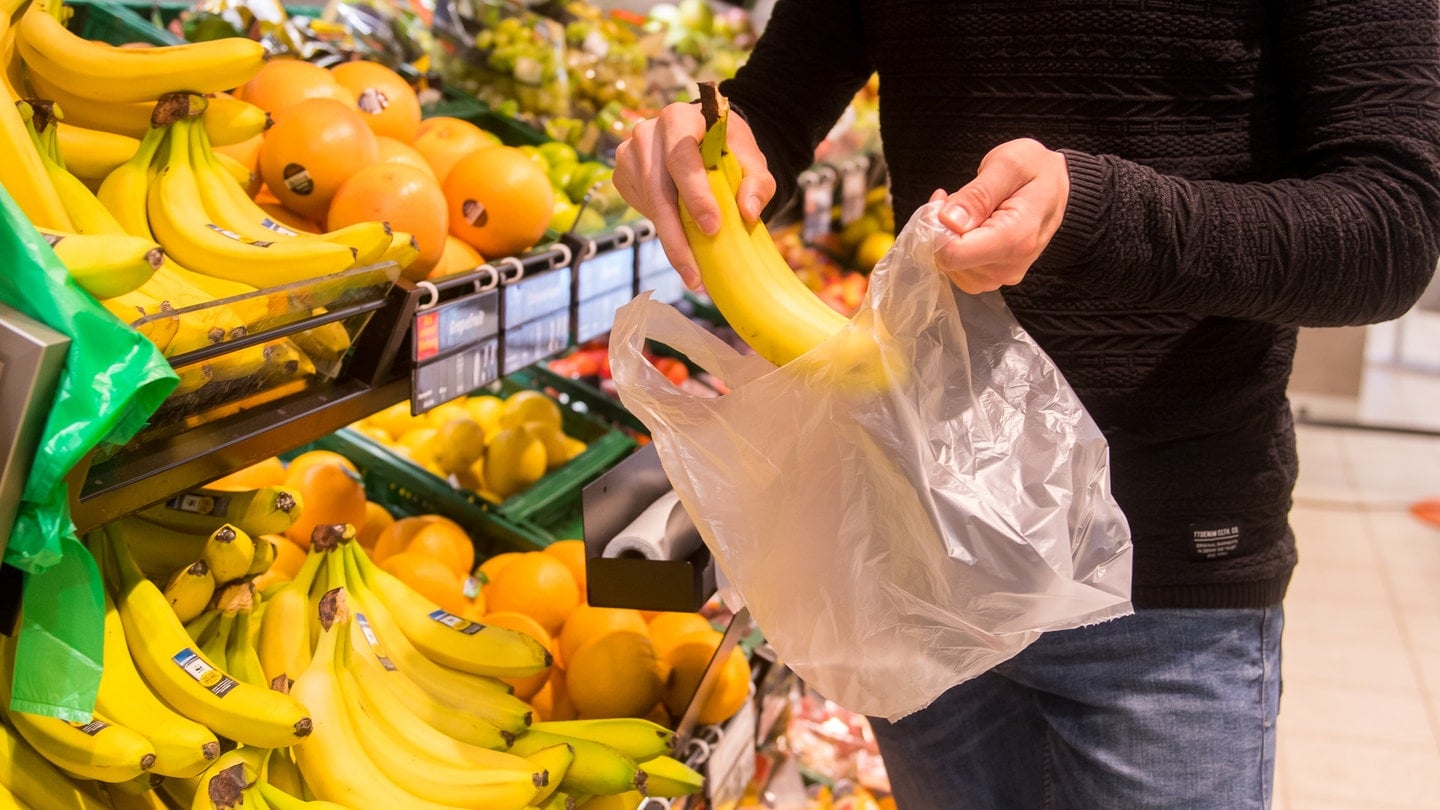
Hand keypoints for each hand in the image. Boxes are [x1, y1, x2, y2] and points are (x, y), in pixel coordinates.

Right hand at [613, 101, 775, 289]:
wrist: (702, 138)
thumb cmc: (727, 149)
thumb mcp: (751, 160)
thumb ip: (757, 183)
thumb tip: (748, 212)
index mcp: (679, 117)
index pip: (683, 158)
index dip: (695, 195)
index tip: (713, 228)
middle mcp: (647, 132)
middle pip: (658, 190)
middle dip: (677, 235)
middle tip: (695, 273)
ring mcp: (630, 154)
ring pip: (648, 205)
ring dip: (671, 242)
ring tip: (693, 274)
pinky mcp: (623, 175)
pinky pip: (642, 210)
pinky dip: (662, 231)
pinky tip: (681, 246)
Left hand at [930, 139, 1068, 293]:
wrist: (1060, 187)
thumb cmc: (1036, 170)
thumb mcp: (1008, 165)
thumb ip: (977, 194)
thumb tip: (948, 221)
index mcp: (1013, 240)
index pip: (951, 254)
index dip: (936, 227)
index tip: (943, 199)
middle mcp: (1008, 267)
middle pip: (948, 261)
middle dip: (942, 229)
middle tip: (957, 199)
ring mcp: (1001, 276)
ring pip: (950, 267)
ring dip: (948, 236)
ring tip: (968, 208)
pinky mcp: (994, 276)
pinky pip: (959, 270)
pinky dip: (954, 246)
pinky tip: (968, 223)